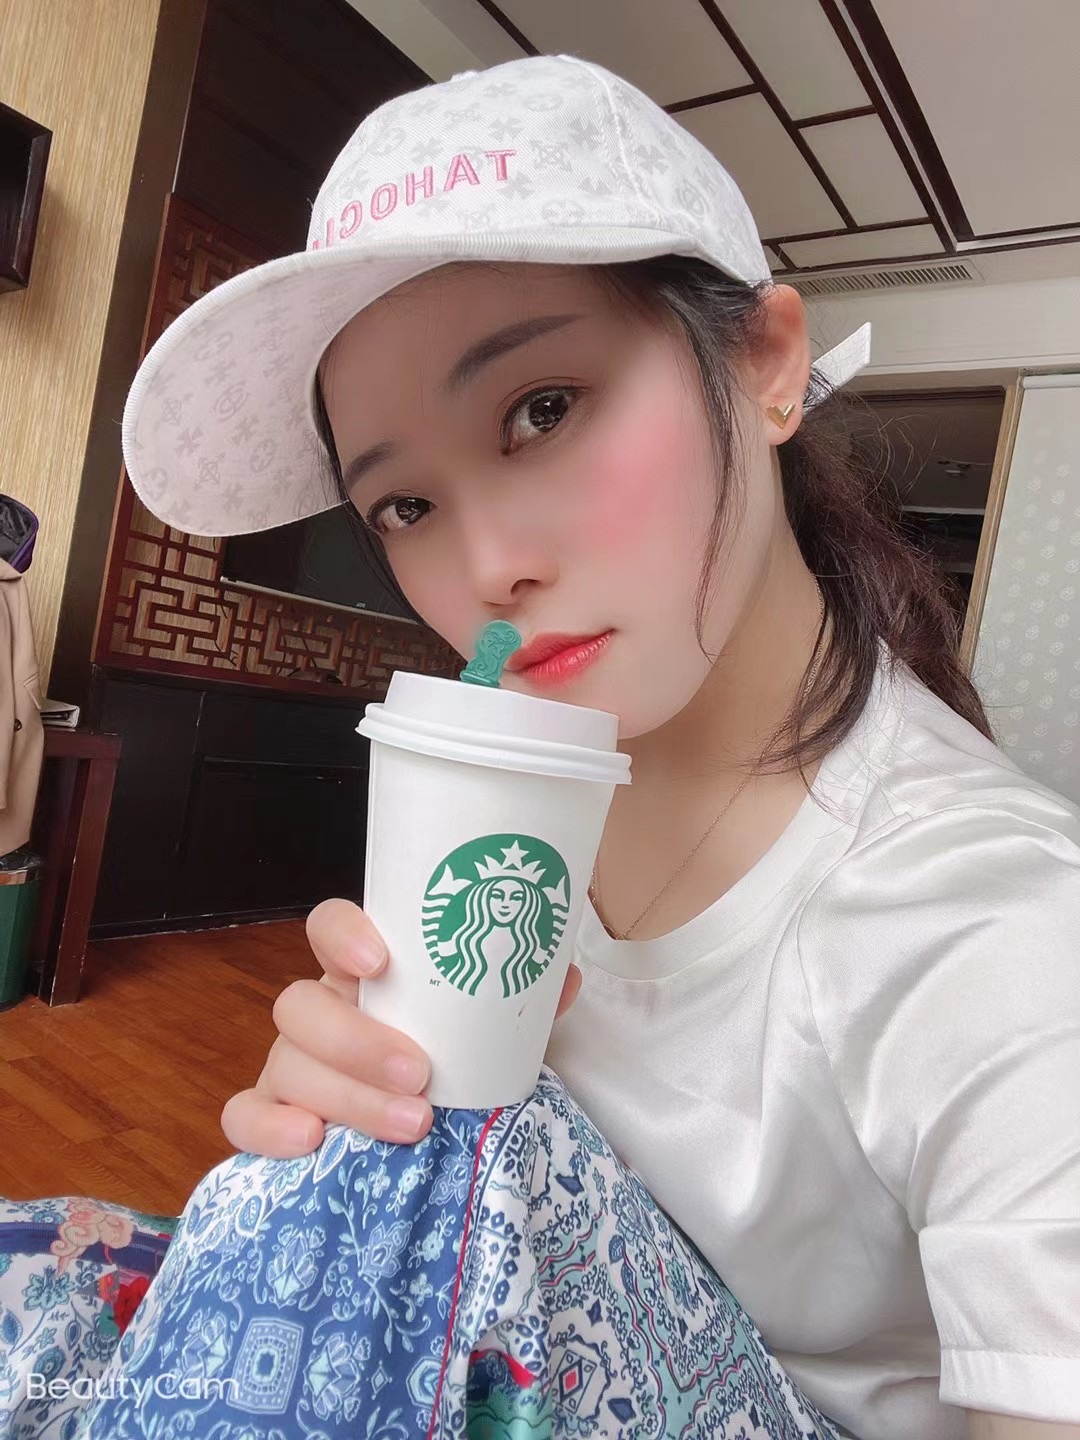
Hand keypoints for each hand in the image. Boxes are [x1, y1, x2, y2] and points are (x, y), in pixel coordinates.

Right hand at [221, 898, 582, 1157]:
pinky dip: (270, 1128)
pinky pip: (244, 1117)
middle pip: (301, 1004)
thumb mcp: (487, 1029)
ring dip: (347, 1095)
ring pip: (285, 1064)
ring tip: (412, 1123)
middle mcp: (319, 1013)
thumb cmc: (452, 1058)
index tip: (381, 961)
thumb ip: (516, 1003)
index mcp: (363, 976)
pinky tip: (311, 1143)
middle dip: (357, 1040)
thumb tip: (560, 977)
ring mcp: (288, 1065)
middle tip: (420, 1072)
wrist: (428, 1127)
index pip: (329, 928)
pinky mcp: (270, 1116)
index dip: (343, 935)